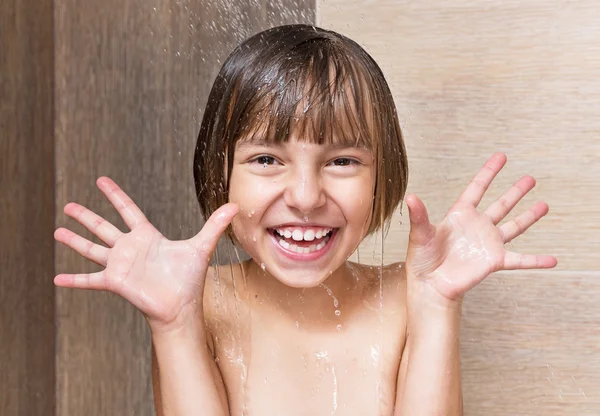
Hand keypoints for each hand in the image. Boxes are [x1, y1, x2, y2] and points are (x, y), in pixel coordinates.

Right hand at [54, 177, 237, 331]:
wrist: (181, 307)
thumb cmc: (189, 279)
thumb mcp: (201, 246)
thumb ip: (214, 225)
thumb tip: (235, 205)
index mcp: (147, 236)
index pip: (128, 210)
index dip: (115, 195)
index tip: (101, 180)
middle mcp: (130, 248)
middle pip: (103, 227)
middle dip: (86, 216)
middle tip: (69, 206)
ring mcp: (121, 265)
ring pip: (92, 249)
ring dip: (75, 241)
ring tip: (57, 230)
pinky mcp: (115, 282)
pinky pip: (90, 280)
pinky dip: (74, 280)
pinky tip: (57, 278)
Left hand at [404, 153, 556, 306]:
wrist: (430, 285)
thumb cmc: (422, 259)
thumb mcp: (419, 234)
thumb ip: (419, 216)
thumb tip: (410, 197)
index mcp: (460, 215)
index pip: (477, 188)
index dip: (489, 172)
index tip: (501, 156)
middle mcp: (477, 226)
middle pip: (501, 205)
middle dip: (516, 192)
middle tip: (530, 179)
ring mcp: (488, 243)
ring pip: (514, 226)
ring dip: (529, 216)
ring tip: (544, 205)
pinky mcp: (494, 261)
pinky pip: (520, 260)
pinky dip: (536, 260)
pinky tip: (553, 260)